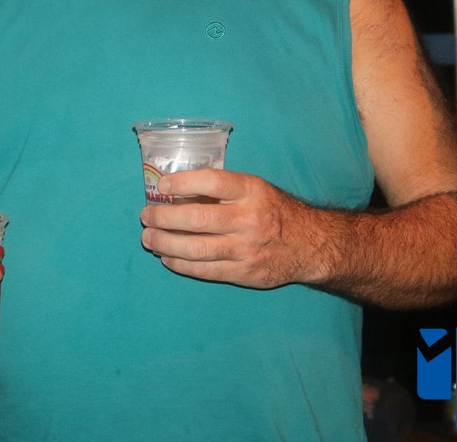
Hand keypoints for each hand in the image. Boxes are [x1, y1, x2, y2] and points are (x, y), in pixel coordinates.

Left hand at [138, 169, 326, 288]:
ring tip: (149, 238)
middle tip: (146, 216)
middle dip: (163, 218)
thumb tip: (176, 192)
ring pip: (195, 249)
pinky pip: (203, 270)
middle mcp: (248, 219)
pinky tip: (167, 257)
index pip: (212, 182)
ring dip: (165, 243)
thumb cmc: (273, 210)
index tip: (161, 186)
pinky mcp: (243, 273)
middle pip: (197, 219)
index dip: (182, 183)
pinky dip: (179, 264)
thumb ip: (222, 190)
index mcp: (251, 191)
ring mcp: (245, 249)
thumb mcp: (255, 189)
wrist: (310, 245)